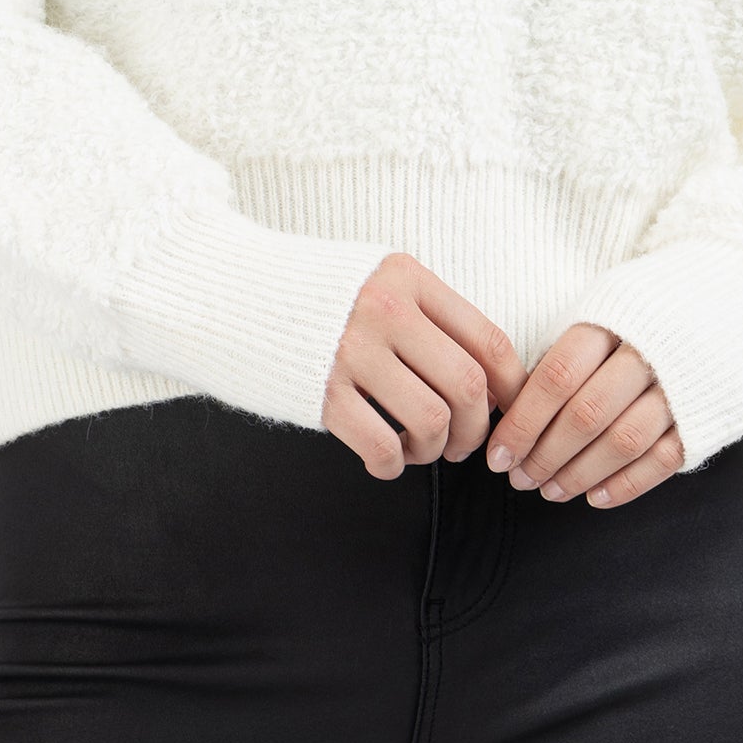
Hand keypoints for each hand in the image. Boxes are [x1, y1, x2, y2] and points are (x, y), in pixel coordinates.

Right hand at [322, 253, 526, 479]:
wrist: (232, 294)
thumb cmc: (317, 296)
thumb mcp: (378, 280)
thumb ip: (427, 315)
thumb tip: (488, 378)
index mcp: (408, 279)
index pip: (487, 340)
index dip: (510, 387)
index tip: (507, 411)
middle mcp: (385, 309)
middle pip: (466, 385)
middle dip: (475, 429)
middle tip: (462, 444)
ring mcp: (350, 350)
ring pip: (430, 419)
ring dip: (433, 448)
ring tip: (418, 448)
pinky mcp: (319, 390)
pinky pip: (380, 445)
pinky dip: (392, 464)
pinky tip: (384, 458)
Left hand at [484, 323, 684, 507]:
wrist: (724, 305)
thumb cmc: (642, 315)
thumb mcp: (600, 313)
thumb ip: (561, 354)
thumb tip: (509, 404)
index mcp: (611, 320)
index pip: (557, 378)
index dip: (524, 422)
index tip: (499, 455)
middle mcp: (648, 352)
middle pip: (587, 415)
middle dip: (546, 455)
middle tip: (521, 479)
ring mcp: (679, 387)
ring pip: (623, 442)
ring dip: (580, 474)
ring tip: (552, 491)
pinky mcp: (704, 415)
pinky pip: (663, 459)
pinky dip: (627, 484)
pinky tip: (596, 497)